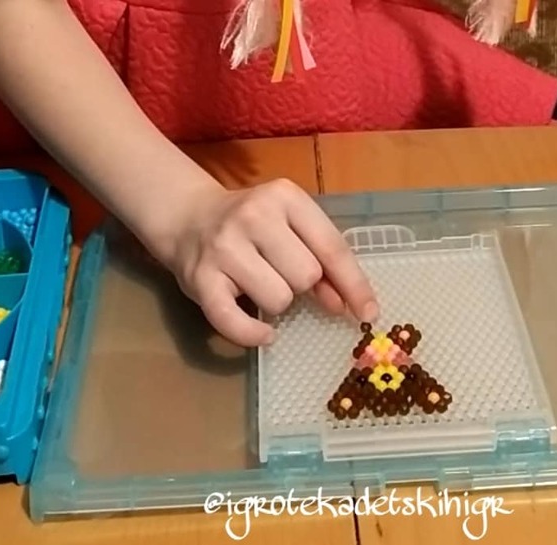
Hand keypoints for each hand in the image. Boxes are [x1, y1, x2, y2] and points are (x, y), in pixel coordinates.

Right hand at [153, 178, 378, 346]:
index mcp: (286, 198)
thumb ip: (322, 262)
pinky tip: (263, 333)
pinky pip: (235, 322)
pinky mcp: (200, 278)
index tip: (368, 313)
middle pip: (306, 276)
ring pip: (278, 300)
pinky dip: (252, 334)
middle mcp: (255, 216)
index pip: (332, 247)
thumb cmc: (252, 226)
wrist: (188, 217)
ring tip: (258, 284)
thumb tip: (349, 305)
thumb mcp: (291, 229)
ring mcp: (224, 247)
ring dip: (276, 303)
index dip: (354, 285)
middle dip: (302, 286)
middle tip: (281, 273)